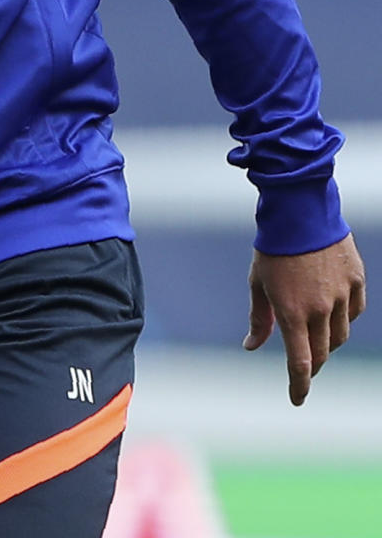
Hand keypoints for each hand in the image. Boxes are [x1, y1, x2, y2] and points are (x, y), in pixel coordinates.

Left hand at [243, 233, 365, 405]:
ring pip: (340, 336)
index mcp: (292, 312)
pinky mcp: (356, 281)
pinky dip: (344, 319)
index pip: (300, 363)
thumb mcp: (258, 282)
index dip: (299, 386)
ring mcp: (341, 295)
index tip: (297, 399)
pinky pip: (354, 312)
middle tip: (304, 366)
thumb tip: (251, 346)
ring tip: (315, 335)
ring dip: (327, 343)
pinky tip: (333, 313)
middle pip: (321, 353)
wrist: (300, 209)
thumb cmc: (273, 246)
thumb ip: (259, 319)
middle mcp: (320, 309)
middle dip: (311, 365)